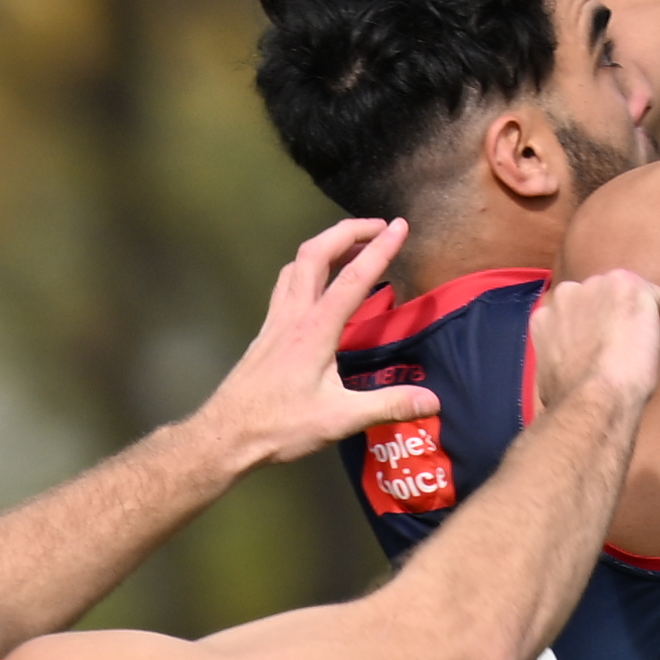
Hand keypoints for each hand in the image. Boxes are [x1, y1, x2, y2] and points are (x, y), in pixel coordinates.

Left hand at [202, 212, 431, 467]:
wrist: (226, 435)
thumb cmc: (279, 427)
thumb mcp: (339, 420)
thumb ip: (387, 406)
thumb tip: (433, 402)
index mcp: (315, 329)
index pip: (353, 277)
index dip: (381, 248)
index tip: (400, 225)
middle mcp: (293, 315)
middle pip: (316, 253)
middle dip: (348, 231)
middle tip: (378, 227)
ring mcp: (275, 321)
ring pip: (297, 264)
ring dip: (326, 245)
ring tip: (353, 245)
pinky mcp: (266, 332)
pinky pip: (286, 284)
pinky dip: (306, 268)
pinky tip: (317, 282)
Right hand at [529, 264, 659, 419]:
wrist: (594, 397)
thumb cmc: (574, 398)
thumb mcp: (552, 370)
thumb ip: (561, 351)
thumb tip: (571, 362)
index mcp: (546, 315)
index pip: (581, 313)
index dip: (596, 335)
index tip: (602, 355)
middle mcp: (567, 292)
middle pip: (607, 300)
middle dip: (615, 320)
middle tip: (618, 354)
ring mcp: (597, 285)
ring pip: (635, 298)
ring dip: (638, 321)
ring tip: (632, 353)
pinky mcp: (627, 284)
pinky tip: (646, 348)